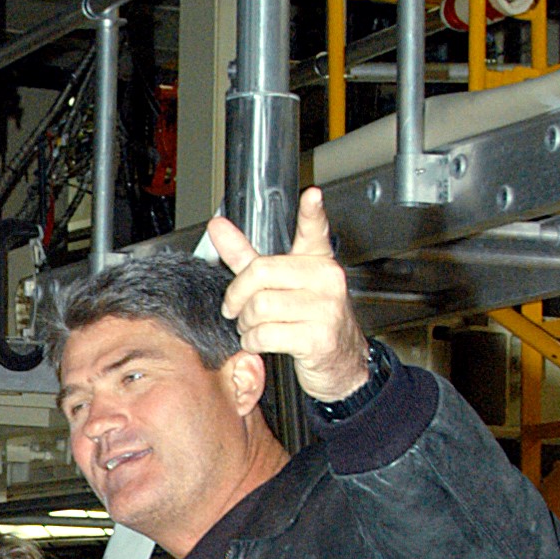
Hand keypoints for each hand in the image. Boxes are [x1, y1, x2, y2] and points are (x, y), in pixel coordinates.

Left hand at [206, 185, 369, 401]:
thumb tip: (218, 226)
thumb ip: (247, 256)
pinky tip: (261, 342)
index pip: (315, 231)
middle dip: (237, 296)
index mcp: (317, 262)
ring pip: (259, 307)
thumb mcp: (281, 285)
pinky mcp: (319, 338)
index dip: (312, 212)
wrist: (341, 362)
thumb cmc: (309, 320)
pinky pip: (266, 334)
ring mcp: (326, 308)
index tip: (312, 196)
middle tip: (236, 309)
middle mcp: (326, 280)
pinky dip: (253, 342)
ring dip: (245, 324)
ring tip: (252, 328)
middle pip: (260, 274)